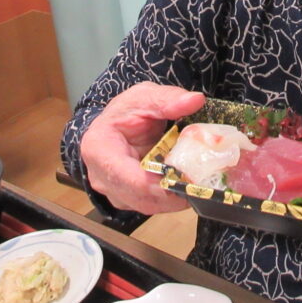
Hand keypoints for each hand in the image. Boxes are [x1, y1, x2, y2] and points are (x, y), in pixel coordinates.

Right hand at [80, 82, 204, 213]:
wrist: (116, 124)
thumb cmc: (126, 112)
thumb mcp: (145, 97)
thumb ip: (167, 99)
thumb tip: (194, 100)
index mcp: (99, 150)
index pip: (127, 177)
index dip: (159, 184)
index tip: (188, 178)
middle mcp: (102, 178)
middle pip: (141, 197)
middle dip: (174, 193)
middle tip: (203, 184)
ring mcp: (115, 192)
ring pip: (149, 205)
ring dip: (176, 199)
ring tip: (201, 185)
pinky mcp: (129, 199)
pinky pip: (153, 205)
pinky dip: (173, 198)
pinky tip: (190, 185)